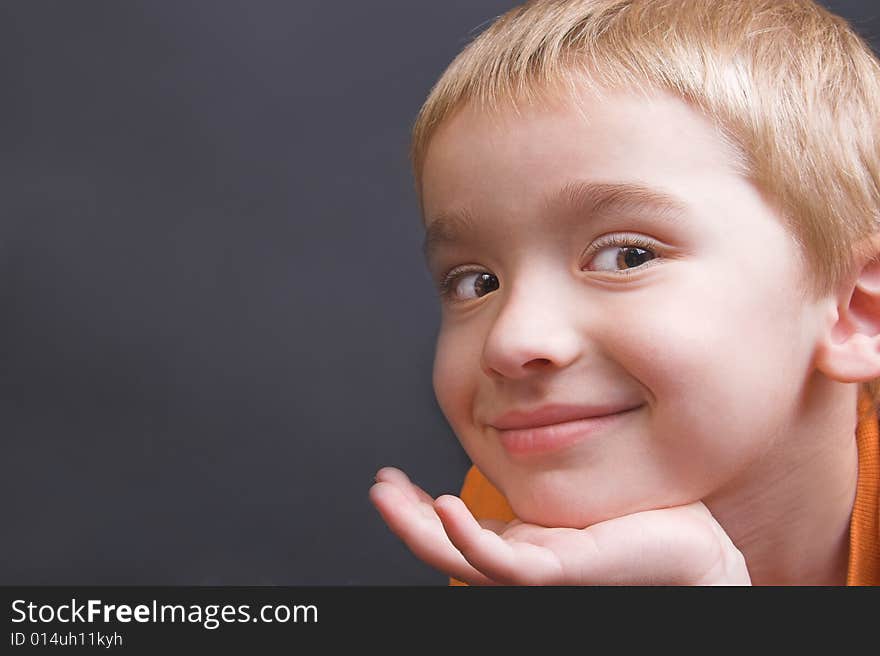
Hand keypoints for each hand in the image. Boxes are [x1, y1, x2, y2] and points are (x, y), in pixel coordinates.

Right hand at [369, 467, 750, 584]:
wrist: (695, 543)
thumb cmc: (644, 508)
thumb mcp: (576, 474)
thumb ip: (544, 455)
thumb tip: (519, 406)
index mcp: (522, 540)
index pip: (455, 529)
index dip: (418, 508)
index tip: (393, 478)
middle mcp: (523, 560)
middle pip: (447, 547)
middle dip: (405, 519)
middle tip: (378, 488)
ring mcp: (540, 570)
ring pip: (463, 560)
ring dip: (420, 531)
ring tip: (388, 497)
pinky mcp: (563, 572)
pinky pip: (506, 564)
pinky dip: (469, 543)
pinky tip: (446, 511)